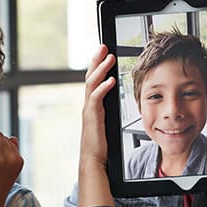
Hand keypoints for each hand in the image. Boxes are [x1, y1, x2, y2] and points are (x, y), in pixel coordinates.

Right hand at [81, 44, 116, 168]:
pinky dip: (103, 87)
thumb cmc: (101, 144)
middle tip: (103, 46)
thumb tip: (117, 102)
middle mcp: (88, 104)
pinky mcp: (92, 117)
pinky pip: (96, 98)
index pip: (94, 80)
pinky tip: (110, 80)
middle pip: (90, 76)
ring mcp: (89, 110)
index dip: (98, 65)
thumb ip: (109, 111)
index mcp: (93, 105)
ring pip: (92, 84)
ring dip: (101, 69)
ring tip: (109, 58)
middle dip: (96, 60)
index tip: (104, 52)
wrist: (93, 160)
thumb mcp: (106, 123)